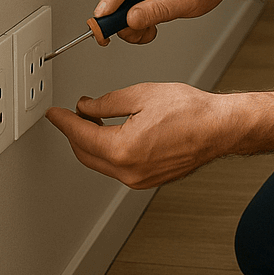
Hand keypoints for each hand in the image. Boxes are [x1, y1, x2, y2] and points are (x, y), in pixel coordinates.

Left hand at [45, 82, 234, 188]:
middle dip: (75, 134)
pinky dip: (110, 152)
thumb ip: (107, 103)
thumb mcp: (142, 95)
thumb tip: (86, 107)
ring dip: (92, 143)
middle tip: (73, 114)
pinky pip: (118, 168)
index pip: (80, 135)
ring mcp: (139, 180)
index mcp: (123, 149)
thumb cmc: (190, 111)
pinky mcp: (148, 180)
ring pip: (102, 163)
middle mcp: (128, 171)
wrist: (219, 128)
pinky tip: (115, 135)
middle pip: (86, 154)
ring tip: (93, 120)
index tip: (54, 114)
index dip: (64, 122)